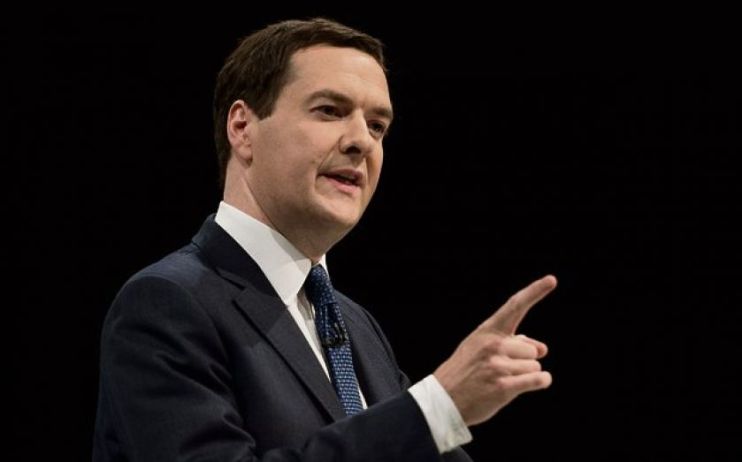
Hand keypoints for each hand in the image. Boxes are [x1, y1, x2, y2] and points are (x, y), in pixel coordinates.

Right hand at [434, 275, 556, 425]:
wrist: (443, 399)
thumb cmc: (466, 371)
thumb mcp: (480, 348)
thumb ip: (510, 342)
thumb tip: (542, 348)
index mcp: (487, 331)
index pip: (515, 306)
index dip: (535, 292)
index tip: (552, 280)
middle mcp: (493, 344)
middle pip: (532, 349)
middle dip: (524, 360)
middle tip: (500, 370)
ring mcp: (497, 366)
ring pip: (535, 366)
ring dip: (525, 375)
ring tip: (501, 380)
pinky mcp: (503, 387)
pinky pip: (538, 379)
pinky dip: (540, 381)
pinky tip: (530, 384)